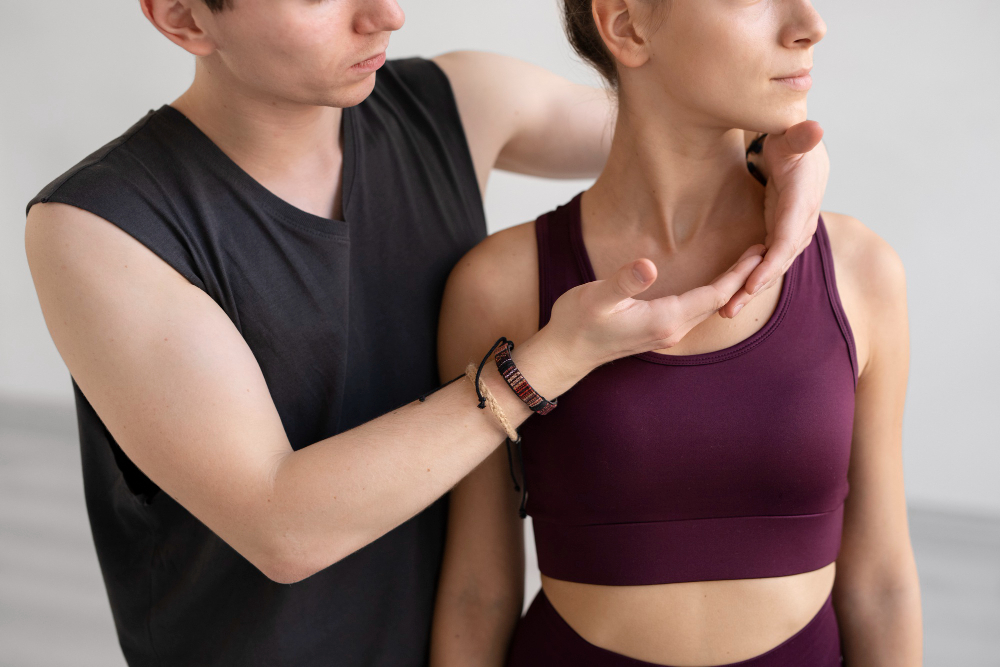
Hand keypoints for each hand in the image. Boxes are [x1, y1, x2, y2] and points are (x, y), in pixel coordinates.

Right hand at [517, 246, 765, 397]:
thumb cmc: (576, 324)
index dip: (737, 273)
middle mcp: (671, 330)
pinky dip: (712, 295)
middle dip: (742, 278)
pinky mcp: (657, 332)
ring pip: (708, 309)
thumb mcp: (597, 298)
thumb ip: (624, 282)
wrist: (564, 355)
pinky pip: (695, 312)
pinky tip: (713, 285)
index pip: (713, 295)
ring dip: (729, 287)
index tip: (757, 251)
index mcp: (664, 319)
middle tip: (763, 250)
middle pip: (718, 302)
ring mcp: (665, 334)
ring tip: (745, 264)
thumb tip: (648, 266)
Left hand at [721, 121, 828, 317]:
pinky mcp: (783, 234)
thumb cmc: (790, 139)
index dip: (771, 264)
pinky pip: (768, 261)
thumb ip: (799, 137)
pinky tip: (732, 295)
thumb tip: (814, 128)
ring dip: (751, 289)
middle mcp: (802, 221)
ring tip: (727, 310)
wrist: (799, 147)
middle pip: (779, 261)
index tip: (752, 285)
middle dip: (755, 287)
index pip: (788, 239)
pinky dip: (752, 278)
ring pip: (773, 266)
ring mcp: (794, 230)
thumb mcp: (791, 136)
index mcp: (802, 201)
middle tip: (729, 309)